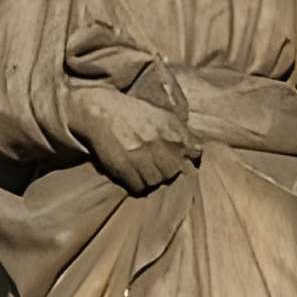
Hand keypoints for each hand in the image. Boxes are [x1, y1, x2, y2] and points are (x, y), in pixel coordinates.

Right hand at [70, 85, 192, 193]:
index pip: (195, 152)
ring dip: (152, 178)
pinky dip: (137, 184)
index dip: (189, 158)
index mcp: (170, 127)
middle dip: (168, 170)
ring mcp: (139, 154)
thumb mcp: (161, 114)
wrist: (100, 110)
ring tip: (143, 170)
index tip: (181, 159)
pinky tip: (133, 175)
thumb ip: (180, 132)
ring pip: (157, 181)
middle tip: (157, 165)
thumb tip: (196, 151)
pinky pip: (139, 187)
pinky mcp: (123, 166)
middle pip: (174, 170)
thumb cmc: (132, 113)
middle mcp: (157, 140)